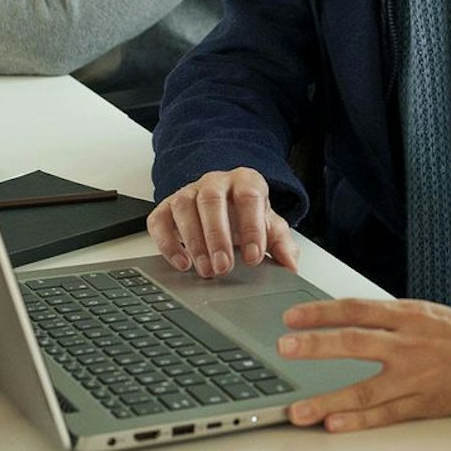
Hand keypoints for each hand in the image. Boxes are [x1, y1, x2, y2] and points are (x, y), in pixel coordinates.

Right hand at [146, 167, 298, 277]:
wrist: (227, 205)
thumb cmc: (247, 216)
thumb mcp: (270, 226)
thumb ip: (282, 244)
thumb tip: (291, 266)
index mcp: (245, 181)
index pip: (249, 196)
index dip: (251, 226)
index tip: (253, 258)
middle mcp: (215, 182)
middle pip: (211, 199)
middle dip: (217, 235)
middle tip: (224, 267)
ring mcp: (188, 191)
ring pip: (184, 207)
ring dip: (194, 241)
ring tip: (206, 270)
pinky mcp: (167, 206)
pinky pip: (159, 220)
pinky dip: (167, 243)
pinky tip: (182, 263)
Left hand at [277, 299, 450, 431]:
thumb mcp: (434, 314)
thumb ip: (397, 320)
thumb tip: (359, 323)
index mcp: (412, 314)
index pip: (357, 308)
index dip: (321, 312)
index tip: (292, 316)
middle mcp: (412, 342)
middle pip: (355, 342)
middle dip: (315, 345)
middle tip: (283, 347)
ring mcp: (419, 376)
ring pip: (365, 389)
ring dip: (328, 400)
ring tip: (299, 410)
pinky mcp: (428, 404)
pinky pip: (387, 415)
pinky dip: (359, 421)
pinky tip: (336, 425)